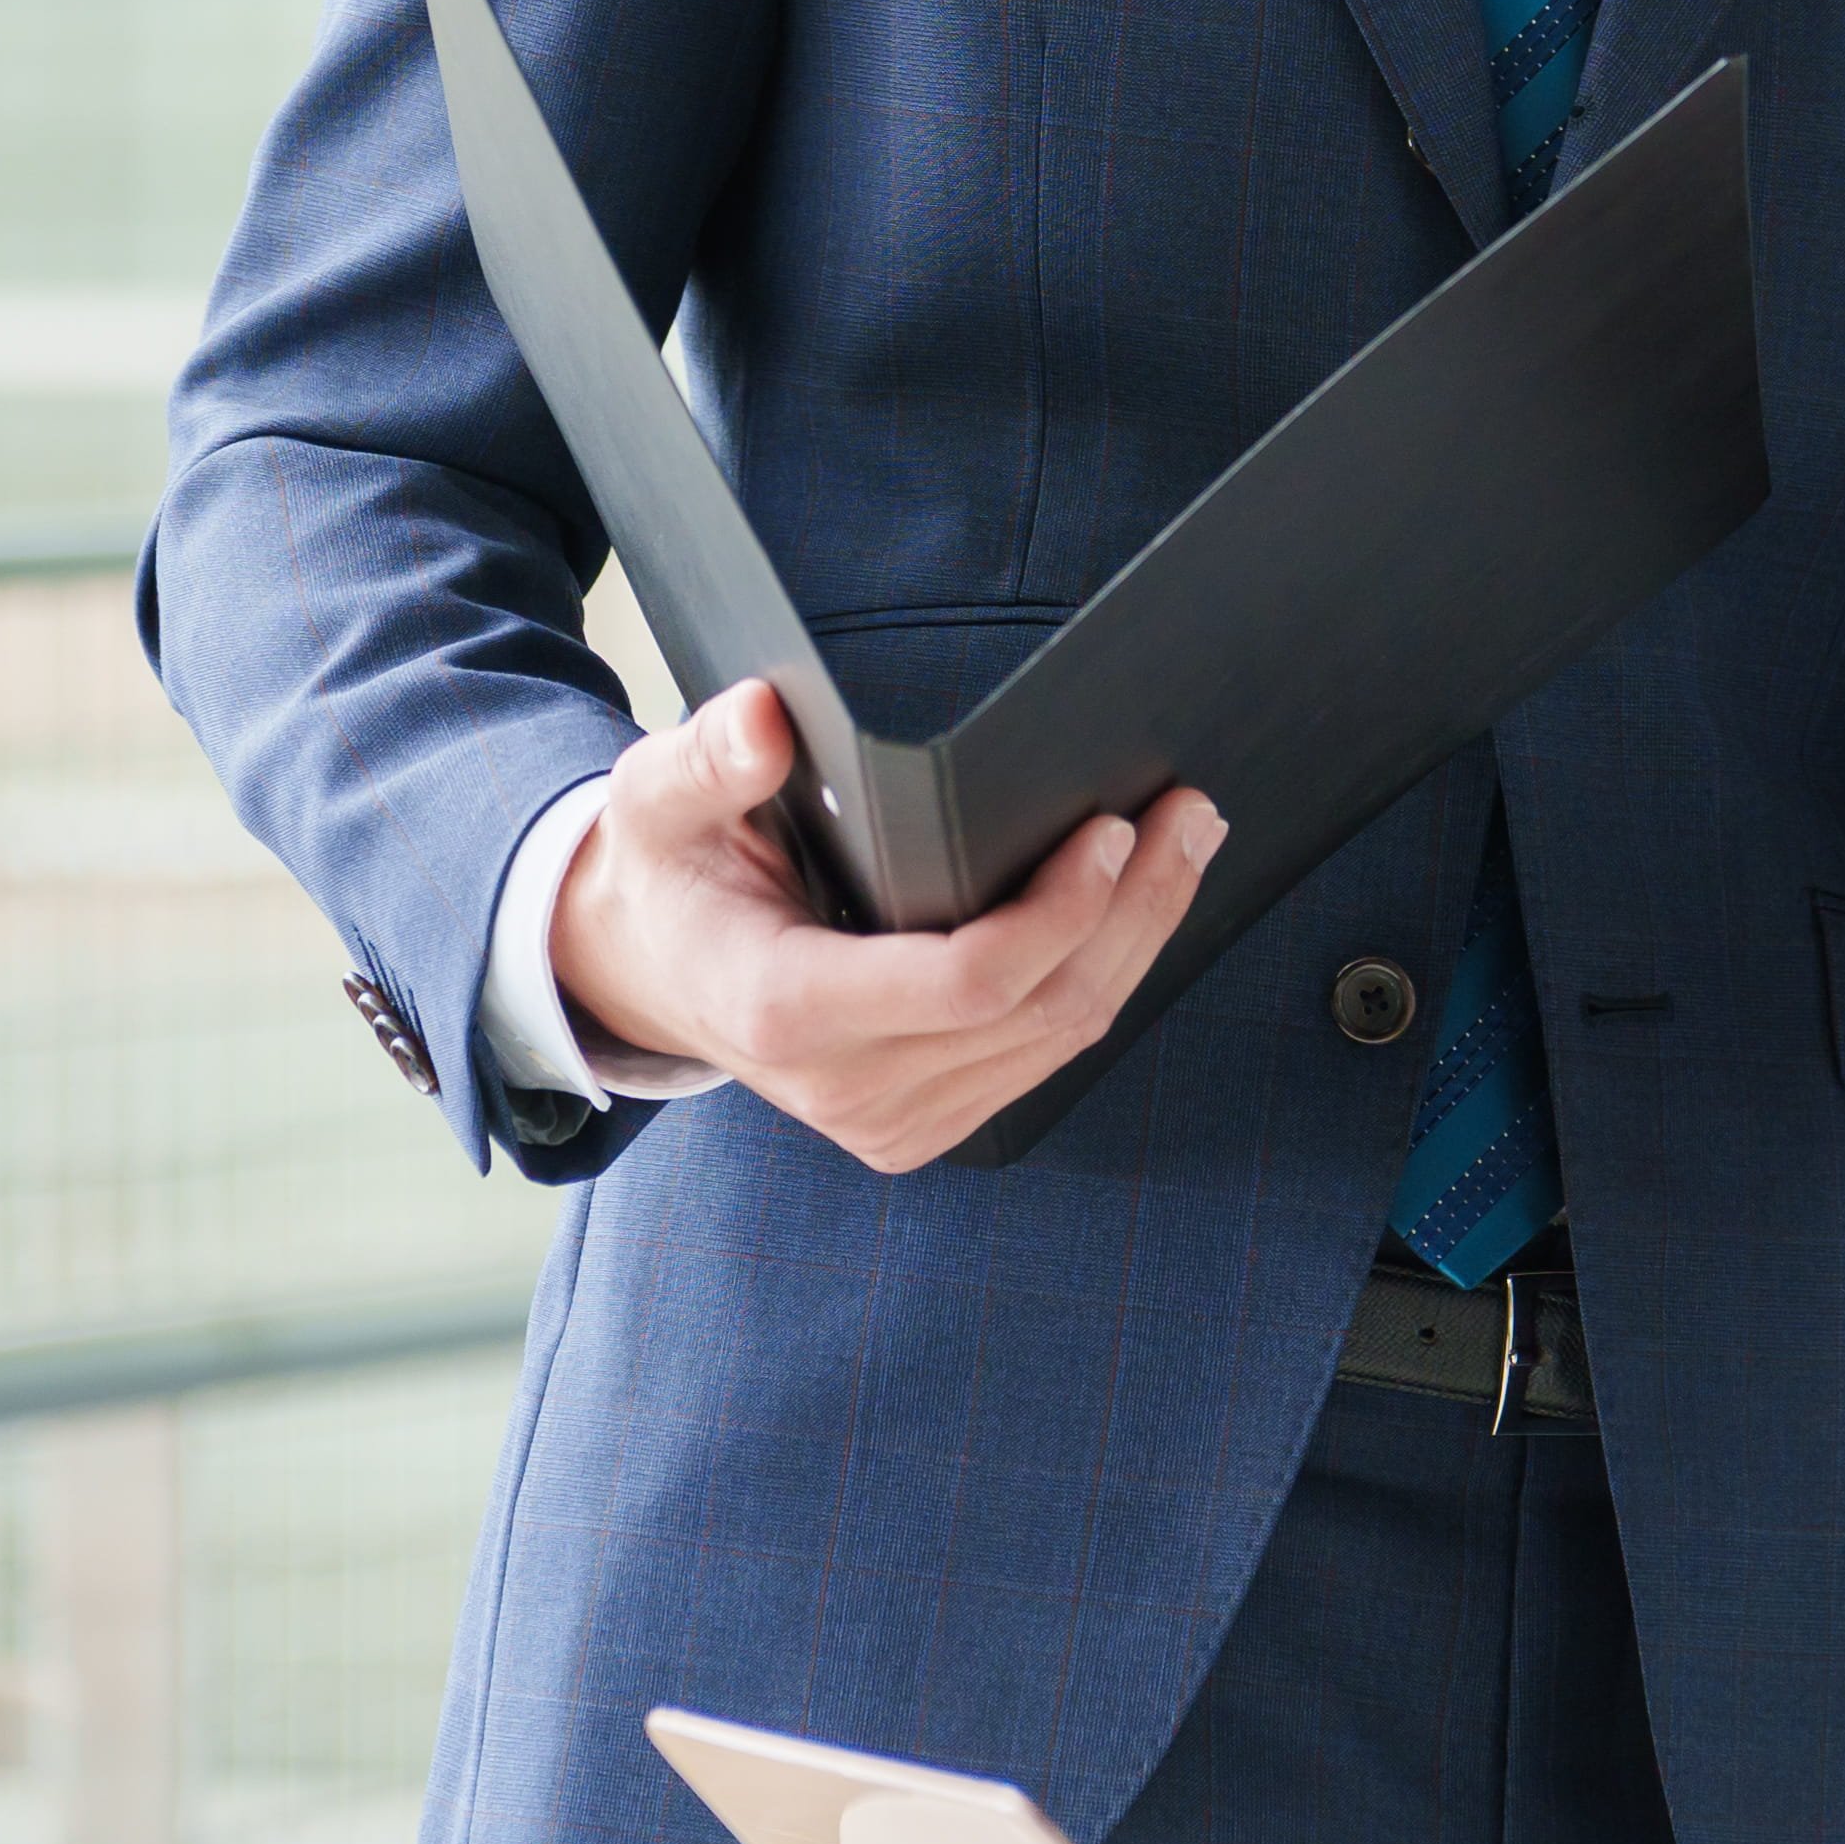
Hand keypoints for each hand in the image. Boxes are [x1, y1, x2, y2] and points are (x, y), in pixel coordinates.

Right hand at [551, 678, 1225, 1172]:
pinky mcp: (923, 1126)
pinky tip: (1137, 906)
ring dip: (1138, 941)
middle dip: (1133, 910)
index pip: (965, 982)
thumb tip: (760, 717)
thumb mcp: (657, 798)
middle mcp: (844, 1087)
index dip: (1057, 912)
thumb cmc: (671, 869)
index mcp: (784, 1010)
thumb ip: (707, 760)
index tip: (1113, 829)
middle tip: (1192, 813)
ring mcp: (889, 1122)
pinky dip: (1101, 979)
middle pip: (1039, 1010)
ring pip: (1058, 1040)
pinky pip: (1042, 1059)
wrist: (652, 971)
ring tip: (1186, 842)